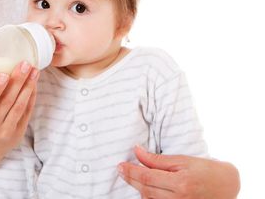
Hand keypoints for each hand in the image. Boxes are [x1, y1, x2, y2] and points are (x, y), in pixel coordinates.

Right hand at [0, 61, 38, 158]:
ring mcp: (6, 131)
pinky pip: (27, 111)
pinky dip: (32, 95)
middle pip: (7, 101)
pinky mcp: (19, 132)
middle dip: (17, 81)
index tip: (3, 74)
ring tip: (33, 71)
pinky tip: (34, 83)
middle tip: (24, 64)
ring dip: (28, 87)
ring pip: (19, 106)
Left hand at [118, 146, 239, 198]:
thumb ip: (157, 159)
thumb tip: (136, 151)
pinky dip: (148, 197)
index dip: (131, 171)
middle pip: (145, 190)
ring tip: (133, 176)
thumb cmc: (205, 170)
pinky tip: (144, 188)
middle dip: (131, 179)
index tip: (120, 165)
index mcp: (181, 183)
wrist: (227, 186)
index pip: (147, 177)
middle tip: (120, 170)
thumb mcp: (182, 160)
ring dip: (138, 188)